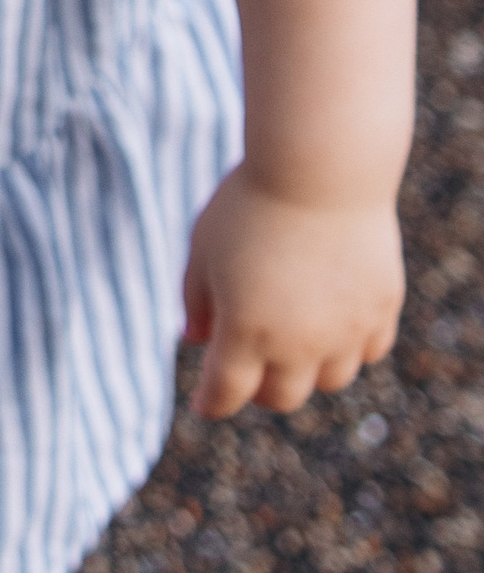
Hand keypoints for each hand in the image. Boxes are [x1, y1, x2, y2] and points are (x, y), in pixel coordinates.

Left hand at [182, 163, 403, 416]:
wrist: (320, 168)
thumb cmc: (248, 202)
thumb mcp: (203, 247)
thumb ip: (195, 299)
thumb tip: (192, 339)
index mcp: (245, 331)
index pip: (226, 392)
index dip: (211, 403)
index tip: (205, 404)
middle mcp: (298, 342)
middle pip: (281, 397)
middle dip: (259, 389)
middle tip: (249, 372)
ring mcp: (345, 330)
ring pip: (329, 381)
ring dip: (306, 372)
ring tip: (292, 347)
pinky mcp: (381, 309)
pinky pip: (368, 352)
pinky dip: (348, 349)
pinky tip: (332, 329)